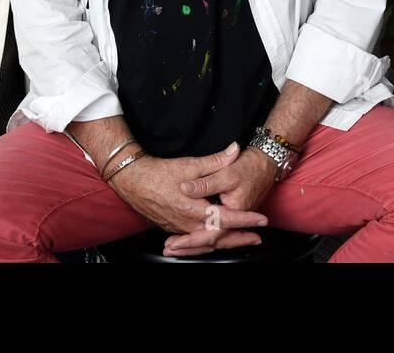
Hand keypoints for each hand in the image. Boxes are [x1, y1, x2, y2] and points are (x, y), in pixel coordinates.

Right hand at [108, 142, 268, 254]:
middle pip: (218, 237)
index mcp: (193, 209)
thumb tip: (235, 150)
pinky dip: (208, 243)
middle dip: (239, 238)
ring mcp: (178, 228)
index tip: (262, 221)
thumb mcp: (190, 164)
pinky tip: (215, 242)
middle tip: (257, 238)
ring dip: (226, 242)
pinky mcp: (172, 228)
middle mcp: (186, 224)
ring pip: (206, 242)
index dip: (246, 220)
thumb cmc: (159, 172)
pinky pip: (194, 241)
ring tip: (242, 241)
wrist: (131, 180)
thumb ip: (215, 161)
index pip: (226, 219)